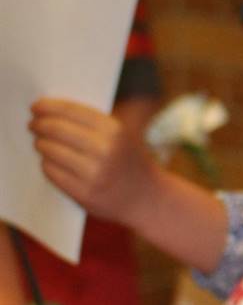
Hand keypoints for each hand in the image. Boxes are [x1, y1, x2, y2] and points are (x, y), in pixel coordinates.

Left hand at [28, 98, 159, 224]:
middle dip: (39, 125)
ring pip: (49, 150)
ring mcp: (93, 173)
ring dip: (41, 144)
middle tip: (33, 125)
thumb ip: (94, 123)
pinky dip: (47, 164)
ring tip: (41, 143)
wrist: (147, 198)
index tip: (36, 106)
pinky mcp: (84, 192)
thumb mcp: (123, 136)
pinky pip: (51, 171)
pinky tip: (51, 161)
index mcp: (115, 130)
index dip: (48, 106)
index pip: (71, 110)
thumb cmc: (129, 161)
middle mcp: (104, 150)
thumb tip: (52, 111)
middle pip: (55, 129)